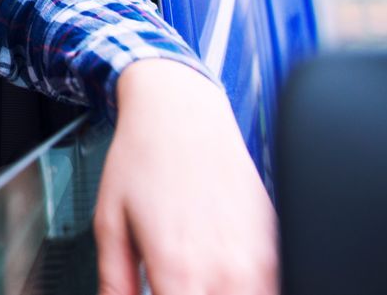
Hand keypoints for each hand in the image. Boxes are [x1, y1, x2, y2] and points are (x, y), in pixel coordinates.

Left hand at [94, 59, 276, 294]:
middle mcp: (227, 270)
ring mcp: (260, 259)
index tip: (155, 291)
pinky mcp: (277, 244)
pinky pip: (274, 285)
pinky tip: (223, 276)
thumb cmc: (142, 159)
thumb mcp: (109, 222)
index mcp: (180, 270)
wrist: (181, 111)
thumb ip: (114, 281)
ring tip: (196, 280)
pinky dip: (252, 286)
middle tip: (176, 283)